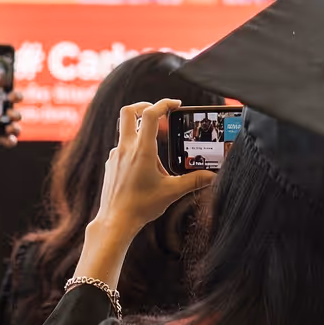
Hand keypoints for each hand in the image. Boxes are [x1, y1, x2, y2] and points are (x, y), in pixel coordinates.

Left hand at [0, 67, 23, 152]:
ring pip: (11, 124)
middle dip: (14, 105)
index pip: (3, 93)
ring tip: (11, 125)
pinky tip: (8, 138)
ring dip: (15, 124)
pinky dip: (10, 140)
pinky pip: (4, 140)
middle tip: (11, 104)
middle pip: (10, 107)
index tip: (11, 91)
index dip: (11, 91)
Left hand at [74, 100, 213, 292]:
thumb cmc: (141, 206)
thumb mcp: (172, 192)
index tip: (175, 104)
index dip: (163, 104)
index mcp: (142, 150)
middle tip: (159, 112)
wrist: (116, 221)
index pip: (150, 114)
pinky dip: (135, 150)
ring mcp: (116, 156)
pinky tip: (144, 169)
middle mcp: (126, 149)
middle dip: (143, 106)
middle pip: (128, 112)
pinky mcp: (111, 165)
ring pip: (126, 132)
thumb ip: (193, 181)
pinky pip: (123, 149)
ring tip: (157, 156)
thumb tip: (212, 176)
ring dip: (142, 133)